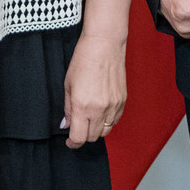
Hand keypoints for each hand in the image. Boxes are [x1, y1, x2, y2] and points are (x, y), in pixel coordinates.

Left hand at [62, 33, 125, 147]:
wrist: (104, 45)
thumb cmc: (83, 60)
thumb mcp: (68, 84)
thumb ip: (68, 108)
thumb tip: (66, 125)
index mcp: (82, 106)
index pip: (79, 137)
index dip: (73, 143)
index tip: (69, 142)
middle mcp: (99, 109)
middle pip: (92, 137)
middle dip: (83, 136)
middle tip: (77, 128)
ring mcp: (113, 106)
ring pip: (105, 131)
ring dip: (96, 130)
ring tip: (89, 120)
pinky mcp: (123, 101)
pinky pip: (115, 121)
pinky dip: (107, 122)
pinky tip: (100, 112)